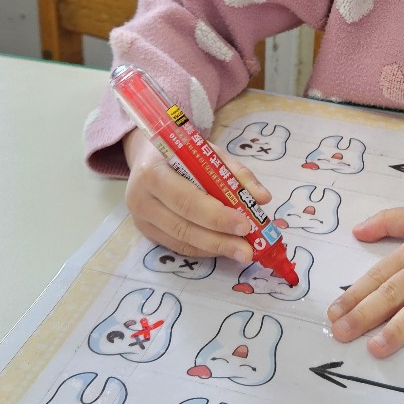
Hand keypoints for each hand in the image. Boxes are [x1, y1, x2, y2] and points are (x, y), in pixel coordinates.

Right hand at [123, 127, 272, 263]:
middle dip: (219, 240)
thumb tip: (263, 198)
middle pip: (183, 226)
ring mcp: (141, 219)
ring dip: (214, 249)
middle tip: (247, 249)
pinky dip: (203, 249)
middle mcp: (140, 198)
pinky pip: (177, 246)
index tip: (245, 224)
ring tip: (241, 251)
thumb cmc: (182, 152)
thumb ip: (237, 174)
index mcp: (153, 171)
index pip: (186, 199)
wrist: (147, 156)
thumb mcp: (209, 153)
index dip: (216, 215)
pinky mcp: (146, 232)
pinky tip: (222, 248)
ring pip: (180, 241)